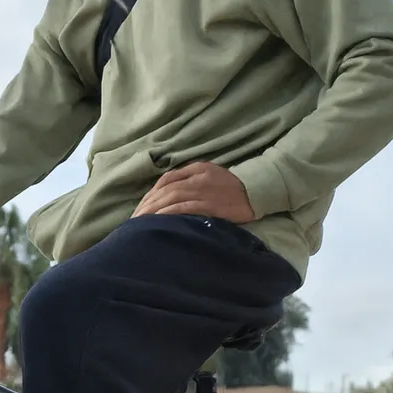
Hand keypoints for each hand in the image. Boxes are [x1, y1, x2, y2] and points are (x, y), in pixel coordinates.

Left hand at [132, 161, 254, 222]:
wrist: (258, 190)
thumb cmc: (232, 186)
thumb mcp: (210, 174)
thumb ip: (190, 179)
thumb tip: (166, 193)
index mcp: (196, 168)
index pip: (166, 180)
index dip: (150, 195)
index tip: (140, 209)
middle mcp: (197, 178)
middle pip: (164, 190)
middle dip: (147, 205)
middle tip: (134, 220)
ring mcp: (203, 191)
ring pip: (171, 199)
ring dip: (153, 211)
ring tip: (141, 224)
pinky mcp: (210, 205)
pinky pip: (184, 208)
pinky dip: (169, 214)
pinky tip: (158, 222)